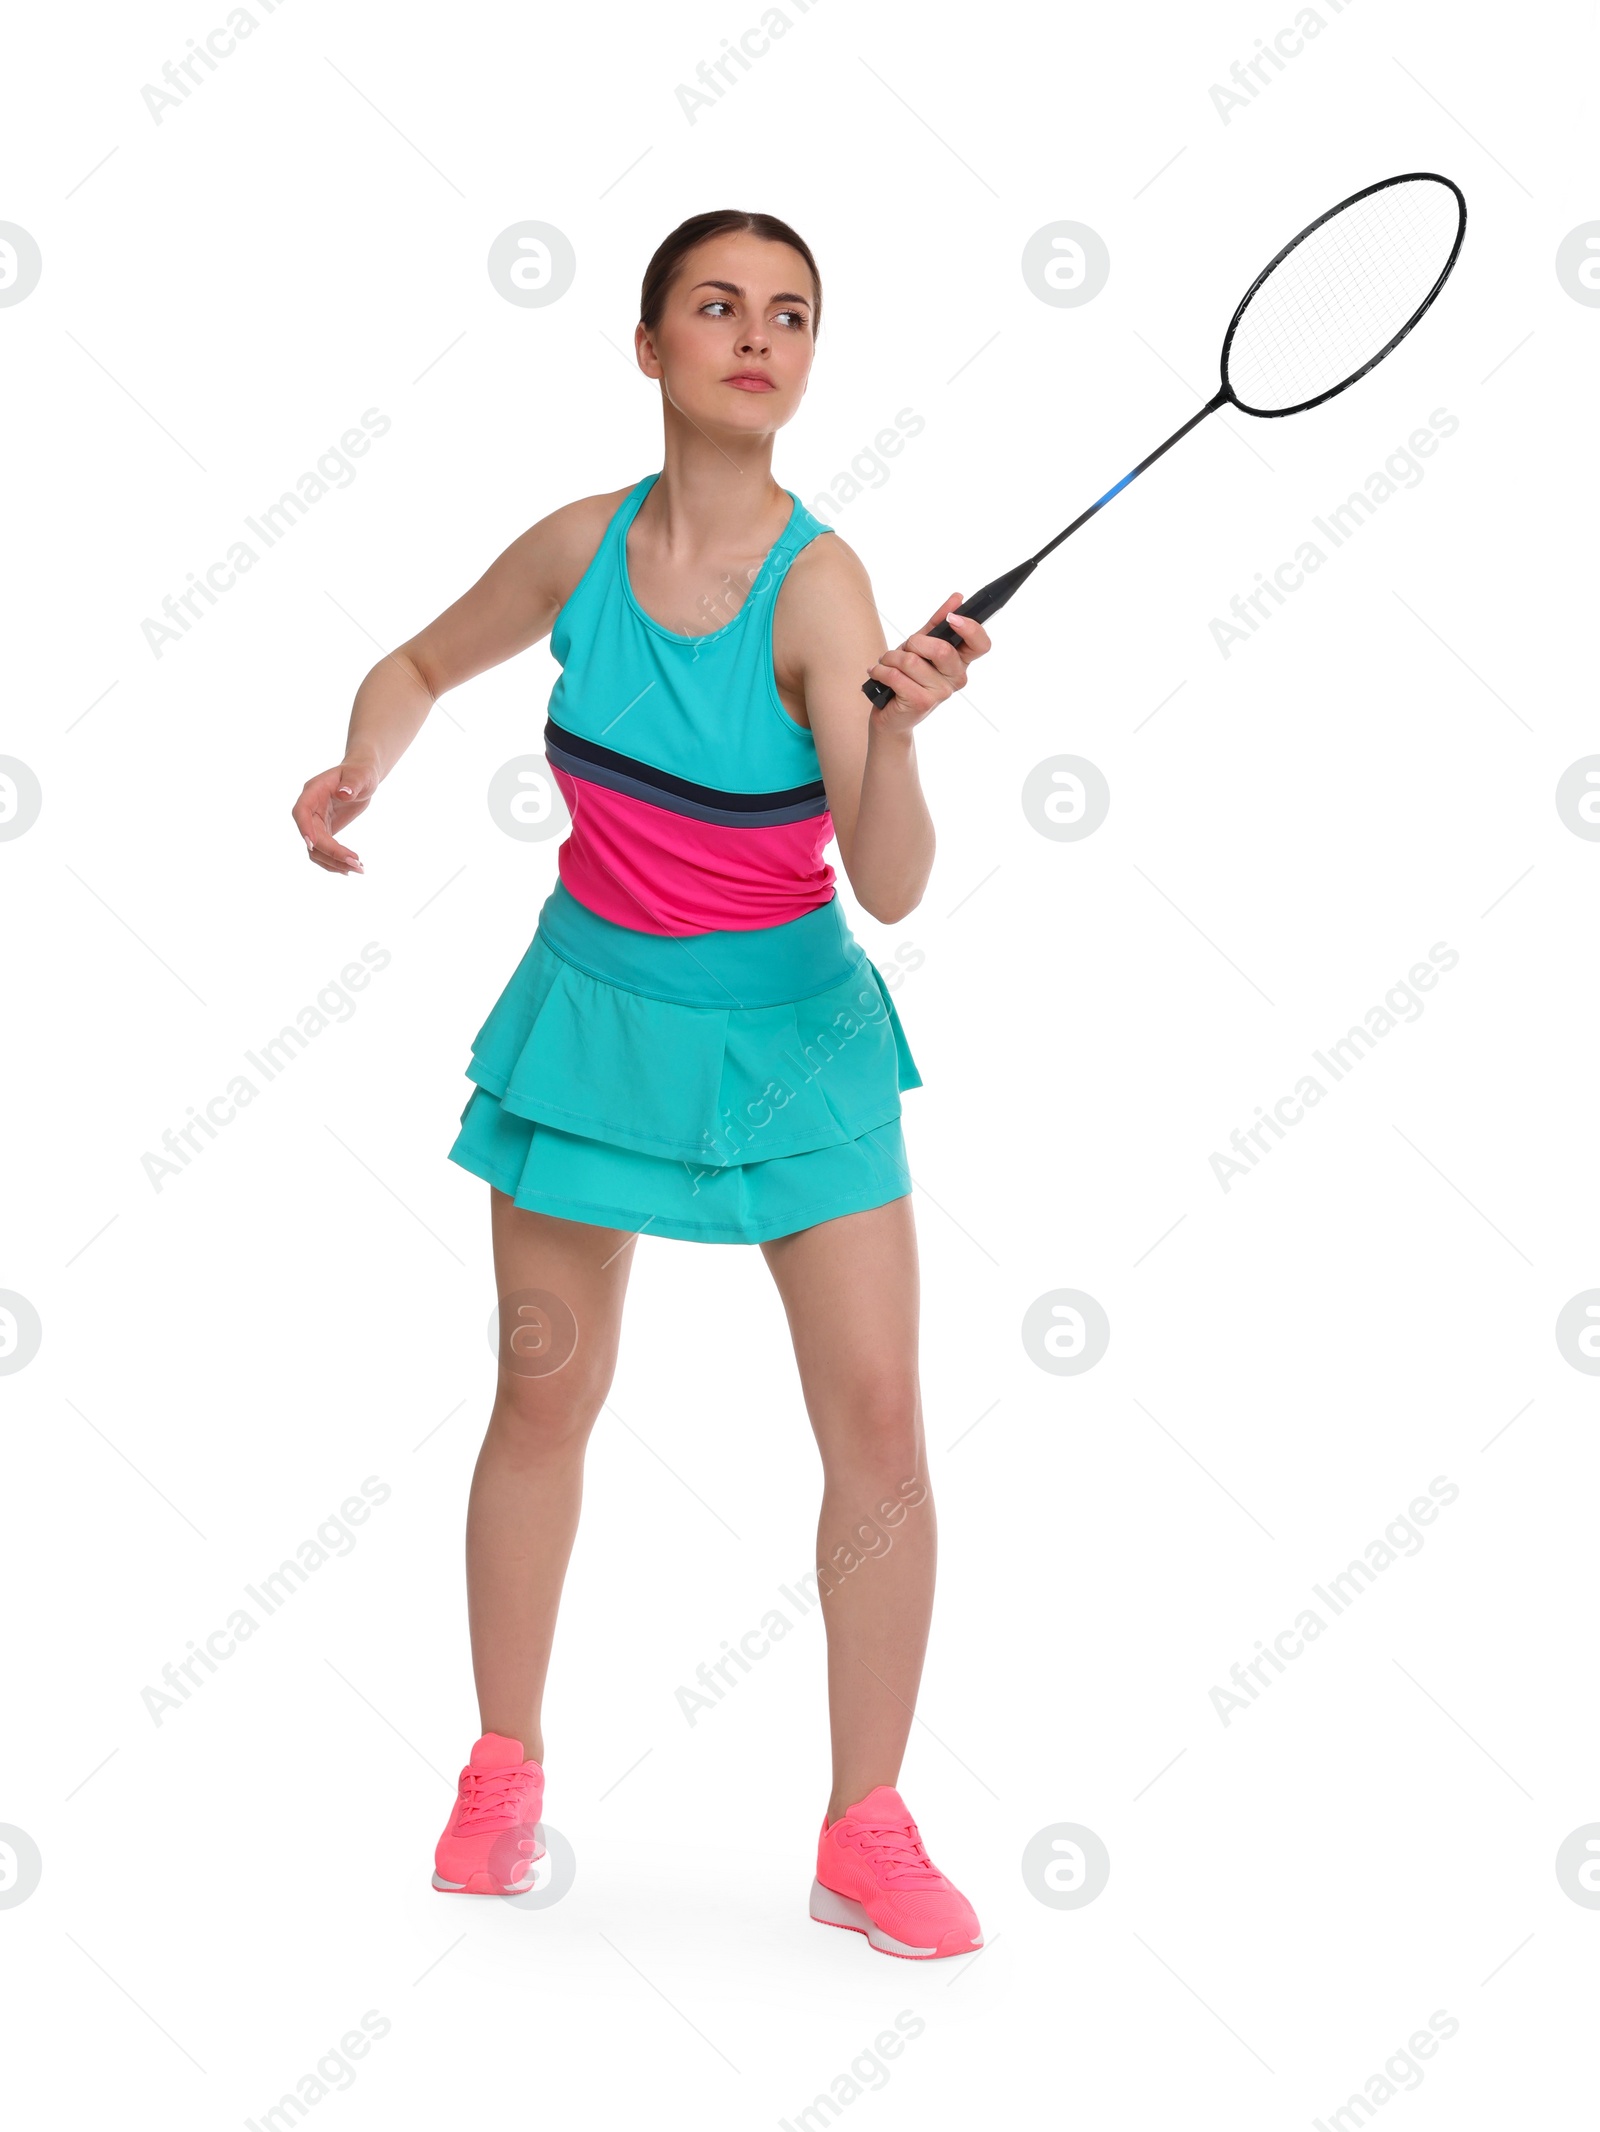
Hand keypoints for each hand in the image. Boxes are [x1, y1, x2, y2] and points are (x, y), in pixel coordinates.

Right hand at [292, 759, 375, 874]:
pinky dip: (335, 860)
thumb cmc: (360, 772)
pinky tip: (351, 867)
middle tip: (356, 863)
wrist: (361, 777)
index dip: (304, 828)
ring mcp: (315, 821)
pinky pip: (324, 850)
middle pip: (312, 836)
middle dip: (331, 852)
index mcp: (313, 791)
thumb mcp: (360, 775)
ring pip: (316, 849)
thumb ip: (352, 783)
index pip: (301, 811)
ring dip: (334, 861)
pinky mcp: (324, 830)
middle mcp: (310, 808)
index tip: (313, 845)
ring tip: (359, 868)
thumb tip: (344, 794)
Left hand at [865, 593, 991, 732]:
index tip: (952, 618)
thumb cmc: (907, 678)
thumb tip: (957, 598)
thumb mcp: (921, 646)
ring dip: (891, 658)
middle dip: (913, 643)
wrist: (891, 715)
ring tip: (887, 664)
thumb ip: (938, 623)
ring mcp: (941, 693)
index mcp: (961, 662)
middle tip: (904, 650)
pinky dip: (881, 671)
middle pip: (942, 649)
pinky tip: (878, 674)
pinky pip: (896, 676)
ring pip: (912, 661)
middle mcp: (956, 678)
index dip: (971, 628)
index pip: (981, 644)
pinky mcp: (922, 703)